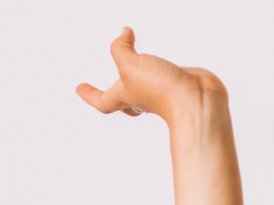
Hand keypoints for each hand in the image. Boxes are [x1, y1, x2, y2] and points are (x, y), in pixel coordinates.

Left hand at [76, 26, 225, 123]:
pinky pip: (161, 78)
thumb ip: (121, 49)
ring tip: (136, 67)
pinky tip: (161, 64)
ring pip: (142, 89)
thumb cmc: (161, 90)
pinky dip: (158, 70)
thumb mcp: (130, 65)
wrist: (194, 100)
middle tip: (107, 90)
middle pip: (121, 100)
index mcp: (125, 96)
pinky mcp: (175, 84)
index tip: (79, 88)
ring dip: (136, 80)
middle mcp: (141, 97)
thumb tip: (123, 33)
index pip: (102, 99)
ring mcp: (159, 92)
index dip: (89, 93)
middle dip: (113, 94)